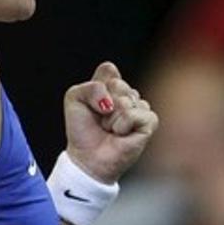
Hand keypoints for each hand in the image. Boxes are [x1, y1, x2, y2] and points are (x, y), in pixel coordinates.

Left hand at [63, 61, 158, 183]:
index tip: (89, 103)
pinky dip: (122, 125)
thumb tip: (112, 99)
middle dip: (102, 103)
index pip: (109, 69)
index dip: (96, 86)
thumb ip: (90, 88)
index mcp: (111, 85)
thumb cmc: (81, 129)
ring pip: (126, 100)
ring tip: (109, 128)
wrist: (87, 156)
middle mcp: (127, 94)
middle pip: (118, 84)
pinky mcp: (149, 122)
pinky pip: (135, 114)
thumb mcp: (74, 99)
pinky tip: (120, 133)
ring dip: (110, 118)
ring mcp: (140, 107)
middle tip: (100, 118)